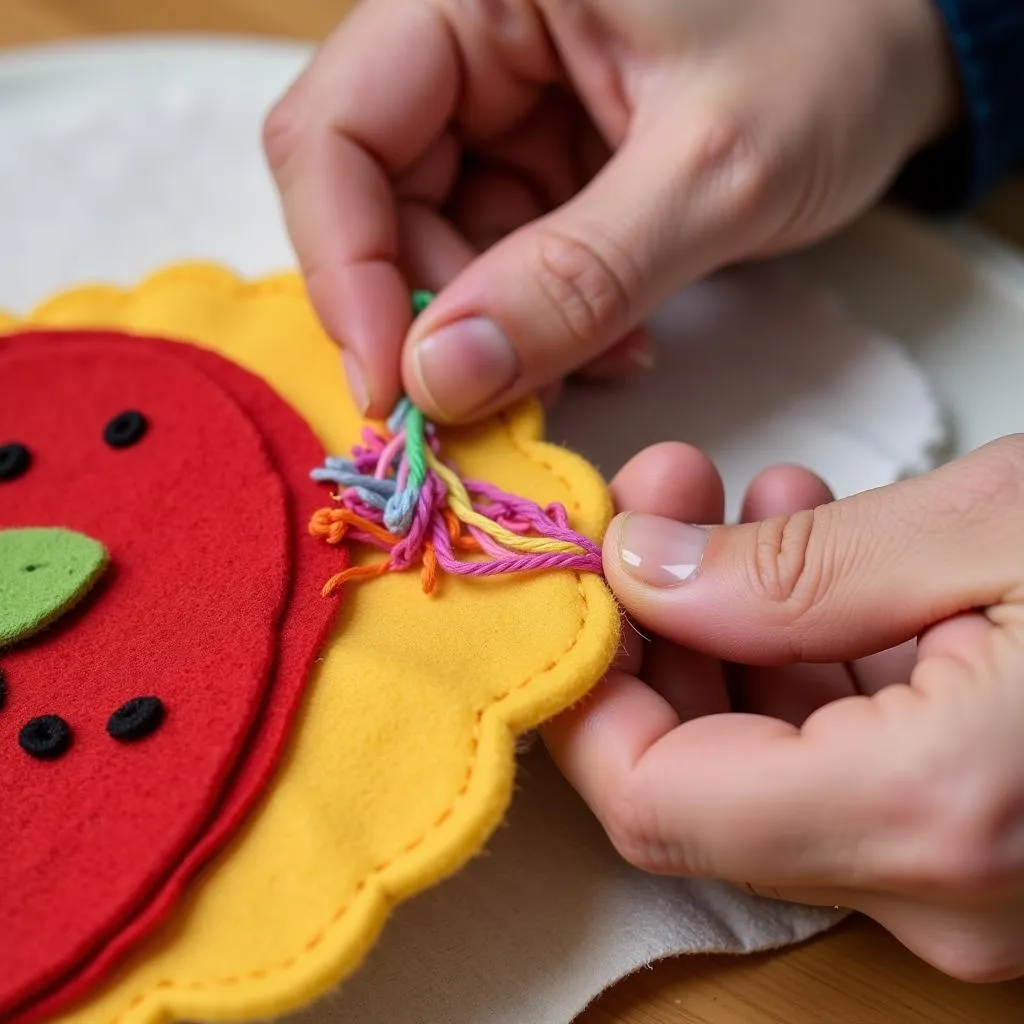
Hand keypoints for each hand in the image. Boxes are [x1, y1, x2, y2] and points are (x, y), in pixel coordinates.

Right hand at [264, 0, 958, 422]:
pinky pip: (494, 262)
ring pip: (431, 244)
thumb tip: (439, 379)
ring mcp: (496, 108)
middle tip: (497, 396)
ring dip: (497, 331)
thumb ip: (575, 275)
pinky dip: (539, 322)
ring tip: (600, 359)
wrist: (897, 48)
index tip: (395, 389)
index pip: (334, 132)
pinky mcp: (534, 163)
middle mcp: (465, 39)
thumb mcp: (712, 168)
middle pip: (368, 199)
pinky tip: (615, 339)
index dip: (346, 272)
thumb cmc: (832, 53)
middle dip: (432, 314)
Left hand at [543, 436, 1023, 982]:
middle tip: (664, 496)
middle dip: (660, 630)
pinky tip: (828, 556)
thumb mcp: (999, 526)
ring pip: (769, 765)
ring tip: (748, 503)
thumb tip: (640, 570)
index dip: (588, 686)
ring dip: (733, 628)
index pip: (650, 800)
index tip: (581, 573)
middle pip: (698, 781)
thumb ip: (792, 569)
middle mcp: (943, 887)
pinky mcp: (991, 843)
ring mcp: (972, 882)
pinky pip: (847, 763)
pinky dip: (810, 660)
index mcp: (929, 812)